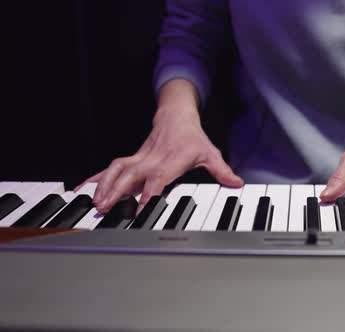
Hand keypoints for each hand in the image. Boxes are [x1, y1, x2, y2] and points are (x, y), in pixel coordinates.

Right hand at [76, 80, 242, 213]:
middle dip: (116, 192)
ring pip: (115, 171)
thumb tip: (236, 183)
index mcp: (169, 162)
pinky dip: (95, 179)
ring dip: (103, 186)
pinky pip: (109, 168)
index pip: (157, 181)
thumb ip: (221, 171)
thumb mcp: (210, 153)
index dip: (148, 195)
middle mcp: (150, 161)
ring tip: (93, 204)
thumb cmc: (191, 137)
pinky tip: (82, 190)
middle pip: (129, 176)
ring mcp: (138, 159)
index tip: (140, 210)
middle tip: (105, 209)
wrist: (176, 116)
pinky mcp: (130, 159)